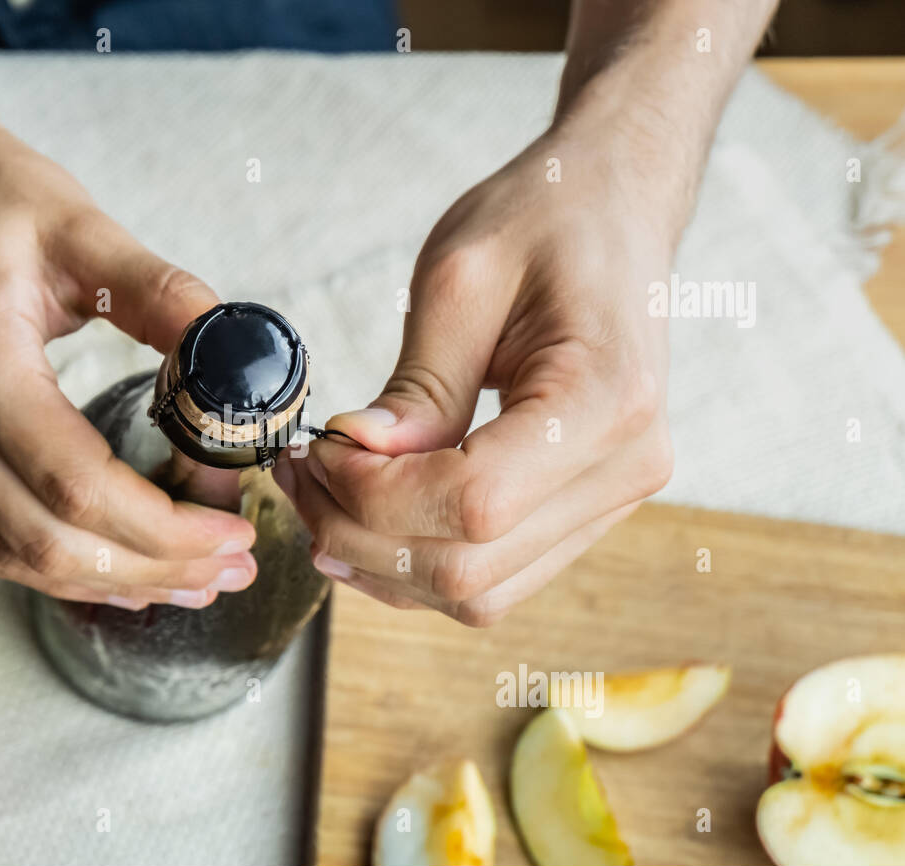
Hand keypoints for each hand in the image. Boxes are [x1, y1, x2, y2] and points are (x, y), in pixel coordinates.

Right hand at [0, 115, 256, 609]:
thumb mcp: (85, 229)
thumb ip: (165, 297)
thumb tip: (244, 360)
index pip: (76, 481)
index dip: (163, 528)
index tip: (233, 534)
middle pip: (49, 539)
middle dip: (153, 568)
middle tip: (232, 567)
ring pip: (16, 557)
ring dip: (113, 582)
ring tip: (195, 579)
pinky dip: (60, 567)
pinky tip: (122, 573)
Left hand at [277, 119, 676, 625]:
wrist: (614, 208)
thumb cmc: (544, 220)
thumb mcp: (459, 278)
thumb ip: (414, 386)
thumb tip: (356, 460)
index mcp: (608, 399)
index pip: (473, 502)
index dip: (373, 495)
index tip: (319, 449)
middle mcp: (626, 467)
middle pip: (469, 566)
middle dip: (359, 533)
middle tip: (301, 474)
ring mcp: (614, 498)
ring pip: (478, 593)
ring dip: (381, 561)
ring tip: (322, 495)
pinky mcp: (587, 509)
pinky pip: (495, 578)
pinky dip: (417, 564)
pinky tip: (367, 519)